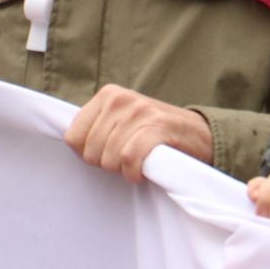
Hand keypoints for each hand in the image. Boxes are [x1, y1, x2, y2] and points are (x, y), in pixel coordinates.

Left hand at [62, 85, 213, 182]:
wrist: (198, 134)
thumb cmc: (153, 132)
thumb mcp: (121, 120)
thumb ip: (97, 128)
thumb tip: (72, 145)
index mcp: (107, 95)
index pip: (73, 136)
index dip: (85, 153)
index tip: (104, 155)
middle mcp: (120, 99)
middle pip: (90, 151)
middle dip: (106, 164)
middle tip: (124, 161)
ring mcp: (139, 111)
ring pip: (109, 157)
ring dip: (121, 171)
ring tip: (134, 166)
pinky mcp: (157, 127)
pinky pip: (130, 158)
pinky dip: (133, 173)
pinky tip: (140, 173)